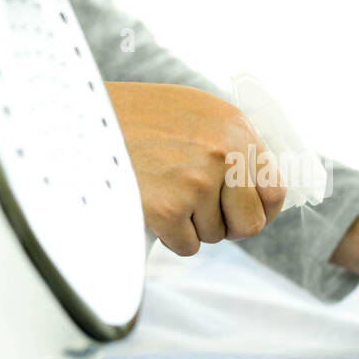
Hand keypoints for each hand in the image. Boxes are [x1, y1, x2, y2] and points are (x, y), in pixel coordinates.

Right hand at [107, 82, 285, 255]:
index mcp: (236, 129)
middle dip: (229, 226)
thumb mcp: (196, 113)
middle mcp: (224, 155)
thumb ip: (230, 144)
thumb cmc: (138, 116)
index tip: (246, 214)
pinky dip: (170, 236)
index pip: (274, 190)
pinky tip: (152, 206)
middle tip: (204, 214)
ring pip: (213, 235)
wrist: (83, 118)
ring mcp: (197, 183)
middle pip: (250, 223)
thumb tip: (256, 184)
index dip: (261, 210)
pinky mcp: (169, 209)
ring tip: (165, 192)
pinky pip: (186, 245)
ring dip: (191, 225)